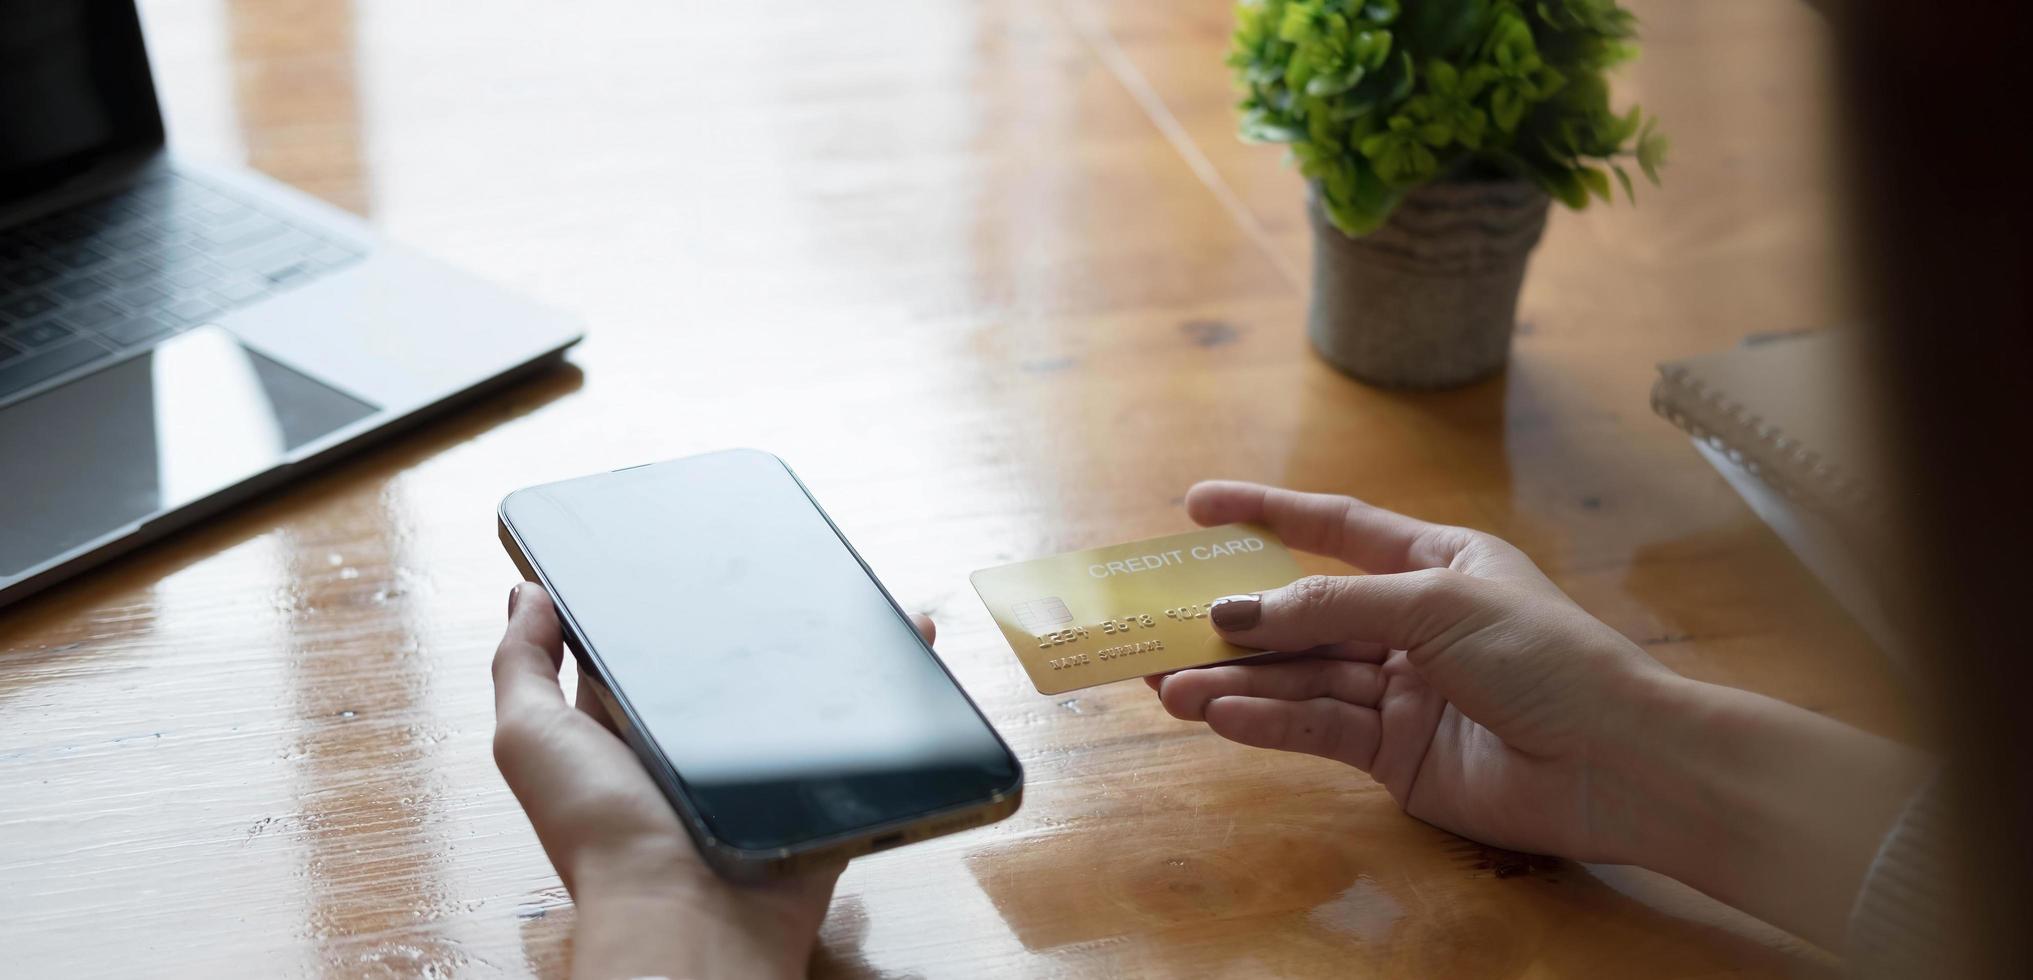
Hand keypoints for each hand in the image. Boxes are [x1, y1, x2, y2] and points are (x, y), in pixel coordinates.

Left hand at [491, 582, 939, 978]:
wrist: (692, 916)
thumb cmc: (605, 837)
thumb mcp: (532, 739)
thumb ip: (522, 665)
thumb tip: (529, 592)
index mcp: (621, 728)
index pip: (639, 648)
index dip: (657, 599)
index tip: (687, 539)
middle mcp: (685, 749)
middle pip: (721, 665)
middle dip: (752, 612)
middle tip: (785, 551)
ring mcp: (753, 773)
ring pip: (795, 692)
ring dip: (825, 643)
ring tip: (855, 582)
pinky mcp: (813, 795)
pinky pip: (859, 736)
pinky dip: (887, 692)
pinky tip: (912, 635)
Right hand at [1149, 481, 1930, 948]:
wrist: (1617, 764)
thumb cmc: (1546, 656)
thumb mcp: (1436, 604)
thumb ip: (1330, 609)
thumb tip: (1235, 612)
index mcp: (1434, 562)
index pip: (1334, 528)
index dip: (1265, 514)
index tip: (1197, 504)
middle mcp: (1411, 622)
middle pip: (1303, 615)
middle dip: (1233, 621)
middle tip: (1156, 625)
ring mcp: (1402, 690)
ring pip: (1301, 678)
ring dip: (1235, 680)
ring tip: (1166, 684)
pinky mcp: (1395, 755)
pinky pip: (1318, 729)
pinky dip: (1268, 722)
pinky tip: (1219, 714)